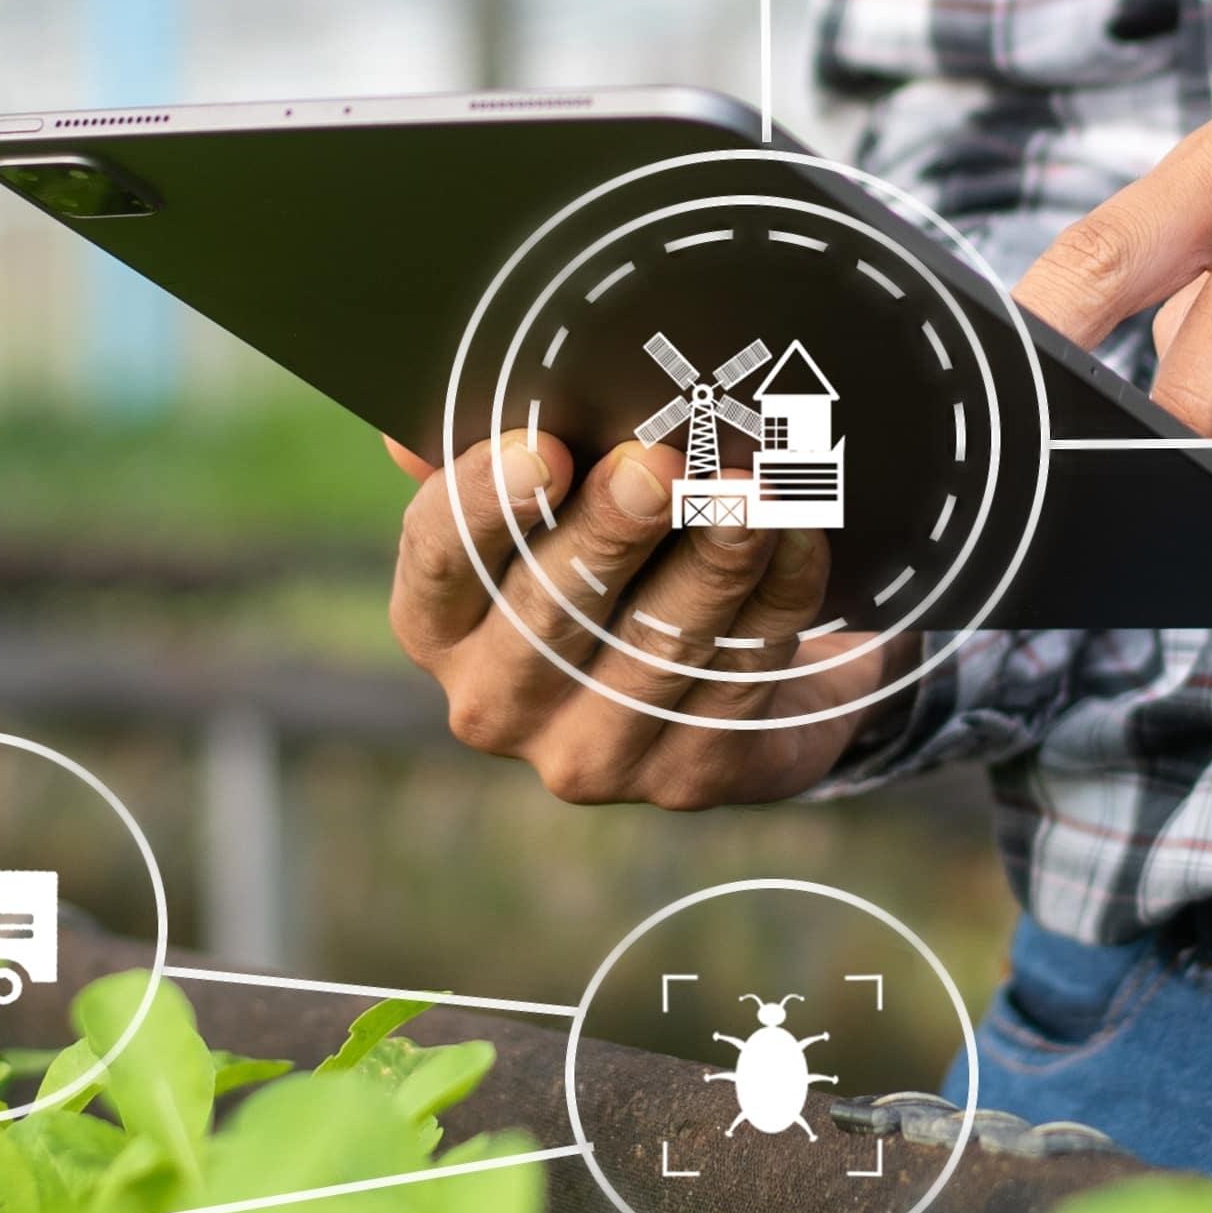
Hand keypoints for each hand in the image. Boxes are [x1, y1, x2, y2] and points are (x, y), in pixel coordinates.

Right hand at [383, 430, 895, 808]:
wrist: (702, 678)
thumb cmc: (601, 553)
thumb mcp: (540, 501)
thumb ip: (483, 458)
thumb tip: (409, 436)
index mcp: (438, 623)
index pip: (440, 559)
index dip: (485, 504)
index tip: (544, 448)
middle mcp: (496, 703)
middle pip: (551, 610)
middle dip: (612, 530)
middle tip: (661, 464)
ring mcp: (590, 754)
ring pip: (657, 648)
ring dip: (713, 563)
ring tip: (752, 494)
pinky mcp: (686, 776)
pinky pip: (740, 677)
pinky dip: (779, 598)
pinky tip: (802, 536)